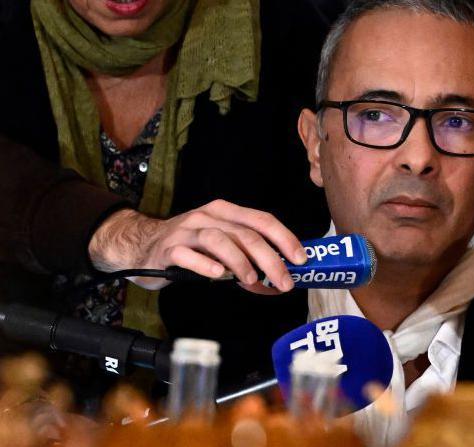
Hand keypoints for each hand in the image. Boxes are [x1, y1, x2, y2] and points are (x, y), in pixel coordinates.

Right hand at [88, 199, 306, 293]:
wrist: (141, 245)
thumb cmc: (189, 246)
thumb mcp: (221, 241)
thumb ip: (247, 253)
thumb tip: (280, 273)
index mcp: (225, 212)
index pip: (262, 220)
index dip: (284, 238)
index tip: (300, 259)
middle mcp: (208, 217)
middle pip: (245, 234)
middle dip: (270, 258)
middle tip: (284, 280)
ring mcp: (187, 232)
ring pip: (219, 240)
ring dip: (241, 262)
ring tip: (253, 280)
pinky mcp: (169, 250)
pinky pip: (189, 256)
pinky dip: (206, 265)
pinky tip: (219, 275)